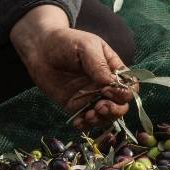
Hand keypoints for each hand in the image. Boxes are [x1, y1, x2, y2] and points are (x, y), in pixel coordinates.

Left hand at [10, 5, 133, 129]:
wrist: (40, 50)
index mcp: (113, 69)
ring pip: (106, 116)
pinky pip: (86, 120)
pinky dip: (85, 125)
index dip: (124, 93)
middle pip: (121, 105)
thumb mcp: (86, 47)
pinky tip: (78, 123)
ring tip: (88, 116)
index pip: (129, 86)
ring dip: (101, 120)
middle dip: (114, 110)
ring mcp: (91, 97)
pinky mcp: (76, 106)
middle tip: (99, 107)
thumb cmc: (66, 42)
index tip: (108, 90)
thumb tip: (111, 84)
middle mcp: (105, 85)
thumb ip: (99, 65)